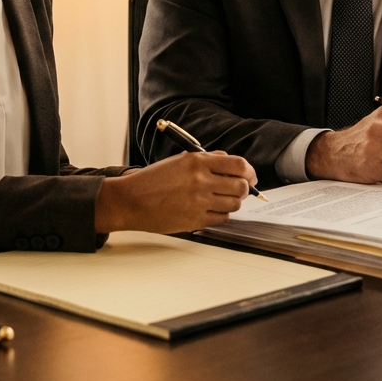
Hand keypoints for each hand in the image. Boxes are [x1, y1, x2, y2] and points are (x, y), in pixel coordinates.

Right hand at [95, 152, 256, 232]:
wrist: (131, 200)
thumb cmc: (153, 180)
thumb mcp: (180, 160)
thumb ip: (207, 160)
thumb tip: (230, 163)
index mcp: (197, 161)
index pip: (239, 165)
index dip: (249, 172)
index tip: (250, 176)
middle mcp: (201, 180)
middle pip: (241, 186)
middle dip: (245, 188)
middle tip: (240, 189)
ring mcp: (199, 202)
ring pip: (235, 204)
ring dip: (233, 201)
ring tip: (222, 199)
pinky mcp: (195, 220)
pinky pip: (222, 218)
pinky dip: (221, 214)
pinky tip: (212, 209)